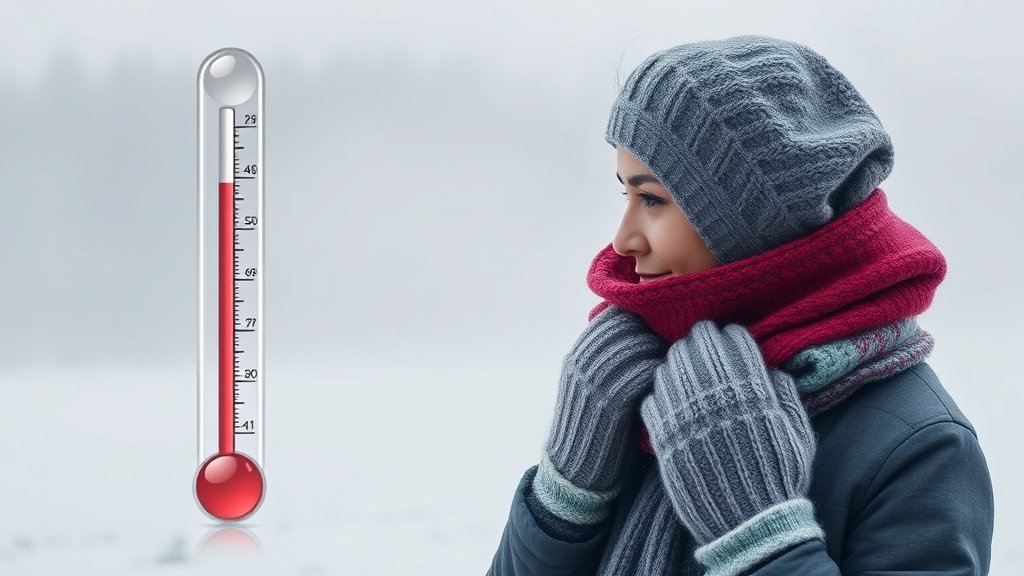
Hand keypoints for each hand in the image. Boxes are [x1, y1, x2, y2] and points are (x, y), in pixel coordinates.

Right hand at [543, 305, 666, 493]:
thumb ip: (615, 359)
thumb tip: (652, 332)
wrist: (576, 474)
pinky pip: (643, 372)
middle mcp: (582, 361)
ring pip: (639, 345)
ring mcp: (593, 380)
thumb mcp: (597, 387)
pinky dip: (661, 376)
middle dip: (655, 334)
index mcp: (580, 353)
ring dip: (662, 354)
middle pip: (629, 325)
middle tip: (673, 350)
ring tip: (675, 368)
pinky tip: (669, 388)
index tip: (662, 334)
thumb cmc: (597, 429)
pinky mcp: (609, 403)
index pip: (617, 314)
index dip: (643, 320)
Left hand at [640, 320, 822, 573]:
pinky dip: (659, 394)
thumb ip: (784, 393)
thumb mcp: (797, 431)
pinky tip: (671, 402)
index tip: (730, 342)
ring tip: (686, 374)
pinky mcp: (662, 434)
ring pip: (669, 364)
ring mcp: (684, 413)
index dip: (731, 336)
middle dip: (701, 342)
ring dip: (678, 364)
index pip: (732, 337)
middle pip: (697, 342)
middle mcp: (714, 394)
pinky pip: (651, 397)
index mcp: (751, 388)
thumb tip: (771, 369)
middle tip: (704, 349)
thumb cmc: (779, 479)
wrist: (747, 525)